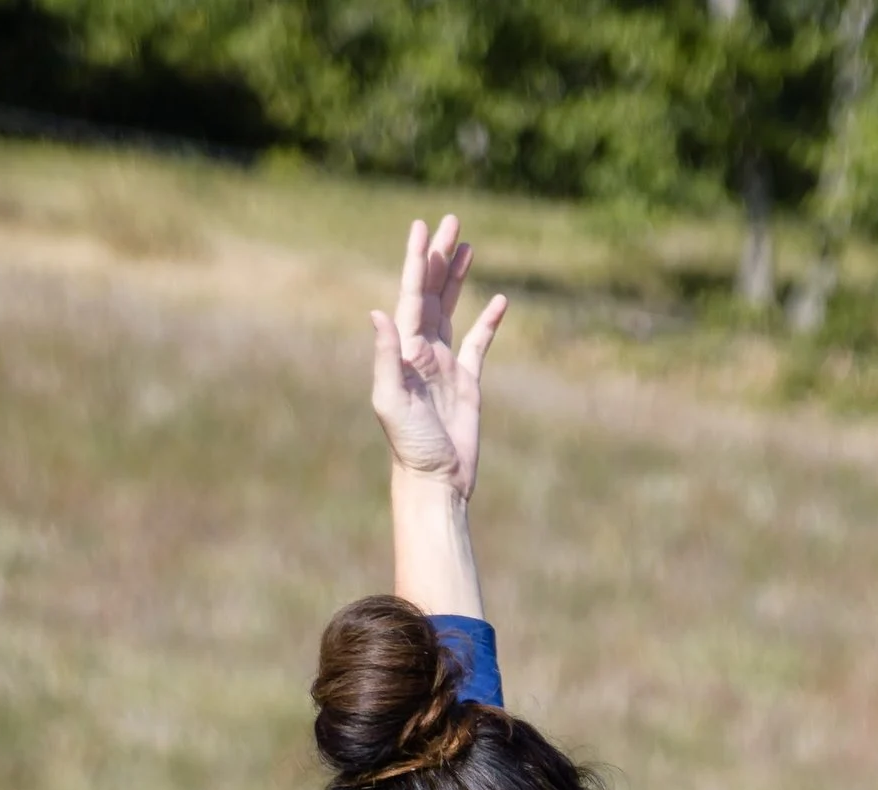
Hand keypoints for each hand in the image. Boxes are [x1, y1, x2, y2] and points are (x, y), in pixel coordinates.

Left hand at [370, 213, 506, 498]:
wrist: (435, 480)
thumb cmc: (410, 446)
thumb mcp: (391, 400)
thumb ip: (386, 356)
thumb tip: (377, 312)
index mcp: (404, 350)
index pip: (410, 295)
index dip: (416, 260)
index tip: (421, 228)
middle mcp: (422, 351)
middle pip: (431, 292)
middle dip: (439, 257)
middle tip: (450, 221)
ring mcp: (445, 364)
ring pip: (452, 309)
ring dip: (458, 278)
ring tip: (467, 246)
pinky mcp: (468, 381)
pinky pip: (479, 343)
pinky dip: (489, 321)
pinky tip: (500, 301)